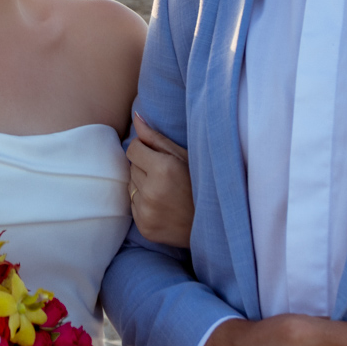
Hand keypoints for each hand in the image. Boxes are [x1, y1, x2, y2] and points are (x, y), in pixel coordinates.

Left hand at [126, 112, 192, 245]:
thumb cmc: (203, 184)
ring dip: (143, 185)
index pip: (133, 149)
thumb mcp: (185, 156)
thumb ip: (156, 137)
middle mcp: (151, 191)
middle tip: (168, 176)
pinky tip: (163, 205)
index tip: (159, 156)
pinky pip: (133, 206)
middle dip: (145, 167)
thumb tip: (135, 117)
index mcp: (163, 169)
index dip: (145, 149)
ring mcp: (146, 212)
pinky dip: (144, 203)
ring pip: (131, 186)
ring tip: (166, 191)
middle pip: (131, 167)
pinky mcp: (144, 227)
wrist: (216, 225)